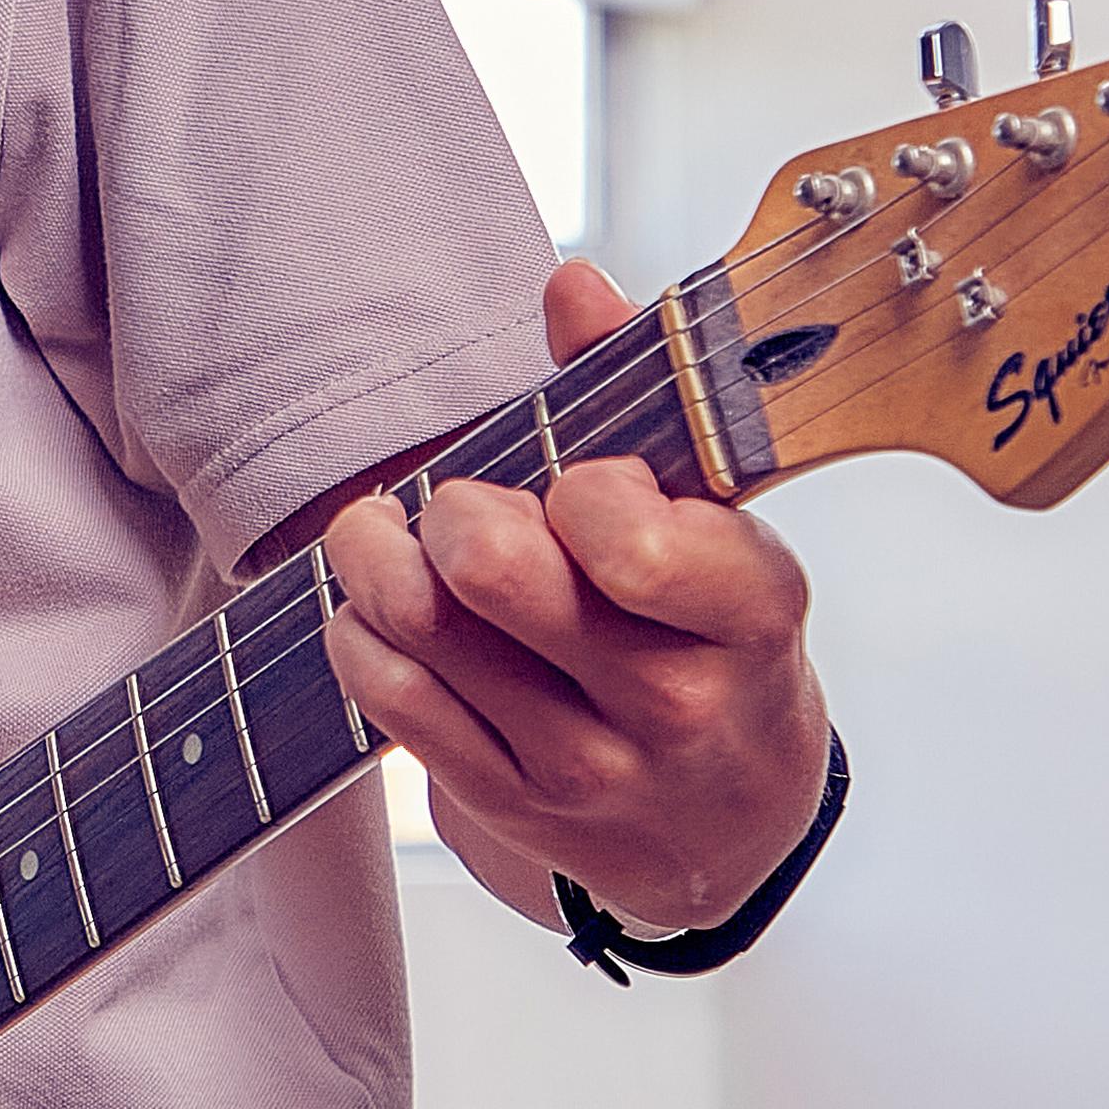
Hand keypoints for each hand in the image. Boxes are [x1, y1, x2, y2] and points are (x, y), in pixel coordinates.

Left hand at [320, 260, 831, 933]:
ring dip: (378, 557)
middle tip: (460, 502)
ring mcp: (586, 767)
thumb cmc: (713, 636)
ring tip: (385, 532)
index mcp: (748, 611)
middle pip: (491, 571)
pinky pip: (390, 697)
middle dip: (454, 506)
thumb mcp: (718, 522)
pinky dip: (360, 629)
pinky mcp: (507, 804)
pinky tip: (381, 607)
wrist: (728, 826)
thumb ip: (645, 390)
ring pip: (422, 627)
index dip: (577, 482)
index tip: (582, 484)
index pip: (622, 534)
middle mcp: (672, 701)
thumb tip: (570, 282)